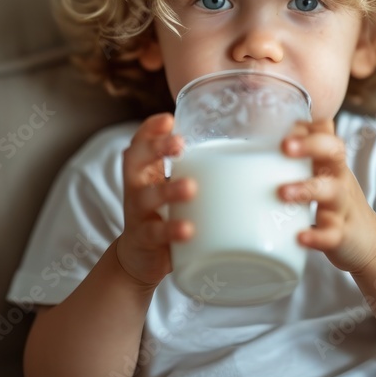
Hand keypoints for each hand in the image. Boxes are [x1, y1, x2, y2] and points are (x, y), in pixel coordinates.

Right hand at [116, 113, 195, 289]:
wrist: (140, 257)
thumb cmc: (164, 212)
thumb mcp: (172, 186)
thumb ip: (193, 169)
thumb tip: (240, 148)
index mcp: (144, 171)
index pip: (140, 141)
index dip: (150, 129)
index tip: (169, 119)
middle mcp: (136, 187)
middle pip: (135, 160)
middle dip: (156, 148)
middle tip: (180, 143)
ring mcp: (137, 213)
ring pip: (147, 197)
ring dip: (169, 190)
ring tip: (191, 187)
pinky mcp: (144, 239)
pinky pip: (156, 233)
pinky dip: (172, 230)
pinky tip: (188, 229)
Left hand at [279, 119, 375, 273]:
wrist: (370, 243)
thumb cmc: (336, 202)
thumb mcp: (325, 173)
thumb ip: (304, 152)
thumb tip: (268, 128)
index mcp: (331, 163)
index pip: (325, 132)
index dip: (307, 125)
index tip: (283, 125)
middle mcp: (338, 178)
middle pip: (334, 151)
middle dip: (311, 145)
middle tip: (284, 146)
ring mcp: (341, 206)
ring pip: (330, 191)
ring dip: (306, 189)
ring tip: (282, 193)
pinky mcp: (340, 235)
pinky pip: (330, 234)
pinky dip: (316, 236)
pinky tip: (300, 236)